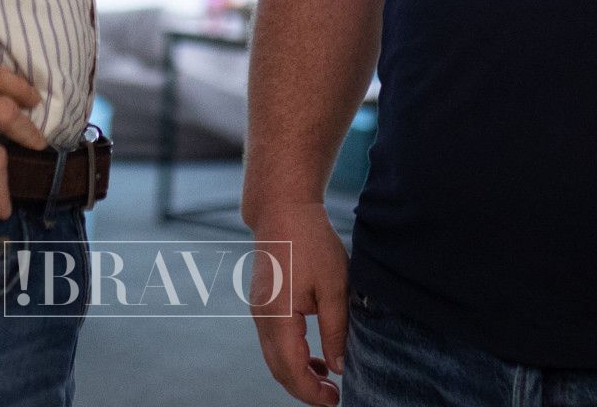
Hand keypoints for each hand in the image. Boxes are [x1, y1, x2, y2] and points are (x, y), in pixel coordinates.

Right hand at [248, 202, 348, 405]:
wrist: (282, 208)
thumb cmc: (310, 241)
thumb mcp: (334, 286)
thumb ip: (336, 330)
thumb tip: (338, 367)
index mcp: (277, 315)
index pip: (291, 369)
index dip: (312, 392)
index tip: (336, 400)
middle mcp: (261, 317)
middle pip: (278, 370)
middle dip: (304, 390)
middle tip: (334, 397)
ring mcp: (258, 311)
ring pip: (274, 358)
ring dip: (298, 374)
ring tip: (328, 380)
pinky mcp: (262, 304)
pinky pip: (273, 342)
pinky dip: (291, 356)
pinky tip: (314, 357)